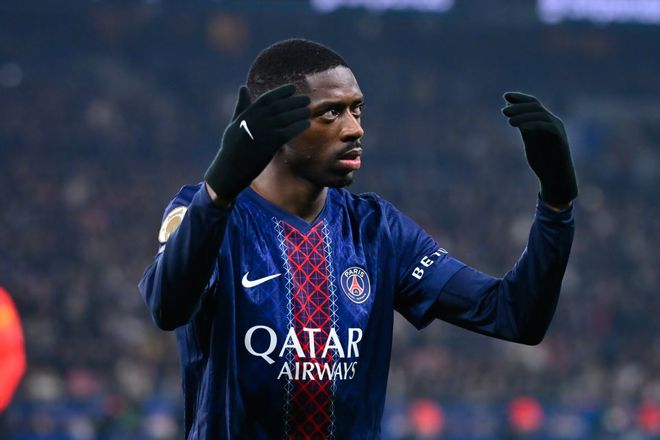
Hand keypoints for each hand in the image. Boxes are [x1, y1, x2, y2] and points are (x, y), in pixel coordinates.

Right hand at [204, 84, 310, 201]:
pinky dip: (298, 126)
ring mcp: (264, 131)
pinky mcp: (270, 144)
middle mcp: (256, 120)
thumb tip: (243, 87)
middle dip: (294, 101)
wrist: (230, 169)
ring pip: (286, 118)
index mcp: (248, 114)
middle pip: (279, 106)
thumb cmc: (231, 147)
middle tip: (306, 99)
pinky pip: (289, 132)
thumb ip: (241, 106)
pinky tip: (306, 124)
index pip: (267, 98)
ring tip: (308, 111)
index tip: (292, 88)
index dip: (281, 92)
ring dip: (299, 113)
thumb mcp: (235, 123)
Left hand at [502, 92, 577, 205]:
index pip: (533, 104)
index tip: (506, 96)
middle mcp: (552, 122)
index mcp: (545, 121)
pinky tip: (521, 126)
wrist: (555, 177)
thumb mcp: (530, 141)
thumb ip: (524, 127)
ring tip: (509, 121)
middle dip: (519, 107)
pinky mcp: (559, 139)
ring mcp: (557, 129)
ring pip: (540, 115)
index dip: (520, 98)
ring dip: (523, 116)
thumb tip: (512, 114)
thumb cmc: (543, 160)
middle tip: (504, 111)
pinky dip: (533, 124)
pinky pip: (547, 127)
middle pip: (535, 107)